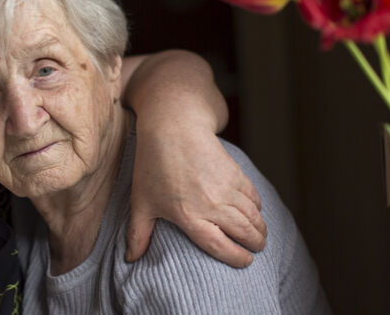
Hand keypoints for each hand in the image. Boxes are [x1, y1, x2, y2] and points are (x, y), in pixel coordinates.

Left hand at [125, 120, 266, 267]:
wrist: (173, 126)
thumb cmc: (153, 164)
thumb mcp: (141, 200)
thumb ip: (138, 232)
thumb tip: (129, 259)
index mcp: (189, 216)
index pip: (220, 246)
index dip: (236, 258)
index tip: (245, 263)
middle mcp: (212, 204)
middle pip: (244, 232)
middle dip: (255, 244)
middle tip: (256, 249)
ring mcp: (226, 188)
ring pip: (253, 215)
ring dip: (260, 228)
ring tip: (259, 235)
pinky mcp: (235, 172)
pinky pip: (253, 195)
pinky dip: (257, 206)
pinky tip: (254, 211)